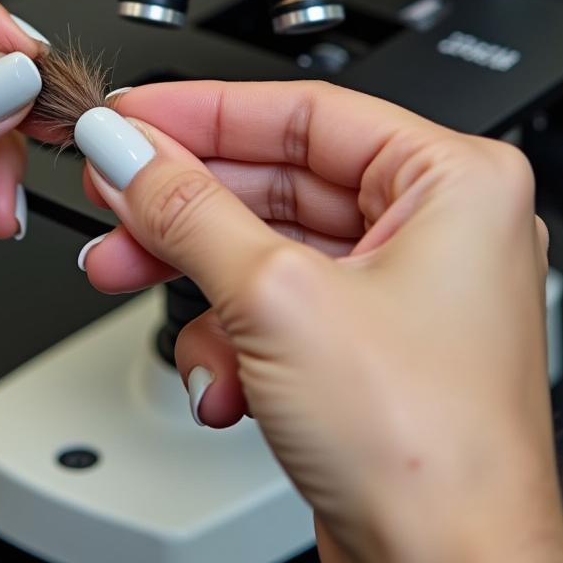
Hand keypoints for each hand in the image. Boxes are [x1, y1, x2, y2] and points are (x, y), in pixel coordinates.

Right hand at [77, 81, 562, 562]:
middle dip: (179, 199)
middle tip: (112, 189)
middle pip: (271, 178)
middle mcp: (429, 227)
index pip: (301, 111)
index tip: (131, 115)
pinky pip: (267, 302)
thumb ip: (185, 210)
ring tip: (125, 271)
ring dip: (188, 271)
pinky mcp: (357, 340)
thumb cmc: (429, 452)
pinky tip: (213, 379)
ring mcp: (392, 287)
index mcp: (450, 182)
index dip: (202, 110)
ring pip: (257, 242)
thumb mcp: (275, 299)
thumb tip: (127, 151)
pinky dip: (224, 335)